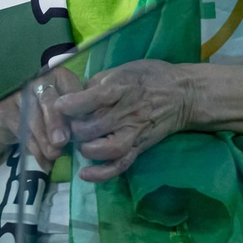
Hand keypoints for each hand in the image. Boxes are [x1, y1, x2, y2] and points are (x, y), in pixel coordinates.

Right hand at [0, 65, 83, 166]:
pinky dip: (35, 151)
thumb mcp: (65, 109)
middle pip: (48, 100)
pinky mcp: (5, 110)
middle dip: (55, 122)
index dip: (76, 108)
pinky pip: (22, 132)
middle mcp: (37, 80)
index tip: (81, 127)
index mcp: (58, 76)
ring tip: (55, 155)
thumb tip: (91, 134)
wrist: (8, 117)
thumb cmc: (47, 112)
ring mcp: (19, 94)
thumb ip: (77, 115)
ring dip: (44, 139)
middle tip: (62, 141)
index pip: (70, 89)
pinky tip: (46, 164)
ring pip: (33, 117)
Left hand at [54, 60, 191, 181]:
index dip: (72, 104)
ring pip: (106, 149)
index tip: (59, 105)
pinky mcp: (139, 148)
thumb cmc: (150, 76)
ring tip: (80, 142)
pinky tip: (85, 173)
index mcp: (123, 88)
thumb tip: (74, 96)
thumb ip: (98, 82)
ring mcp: (134, 133)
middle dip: (74, 128)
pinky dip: (102, 174)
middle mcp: (128, 112)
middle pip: (94, 126)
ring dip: (86, 148)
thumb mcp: (123, 69)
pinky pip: (120, 165)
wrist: (183, 94)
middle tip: (67, 126)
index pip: (95, 98)